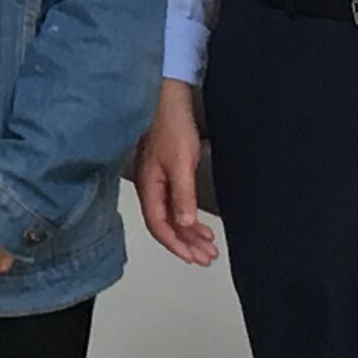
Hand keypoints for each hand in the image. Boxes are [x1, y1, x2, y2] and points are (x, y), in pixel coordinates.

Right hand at [129, 82, 218, 266]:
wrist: (168, 99)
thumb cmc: (171, 126)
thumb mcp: (181, 164)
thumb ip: (183, 195)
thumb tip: (185, 224)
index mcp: (149, 188)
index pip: (159, 226)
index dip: (176, 245)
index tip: (193, 258)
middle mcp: (150, 188)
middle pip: (166, 225)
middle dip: (186, 244)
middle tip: (206, 257)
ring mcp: (157, 181)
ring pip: (172, 216)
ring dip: (189, 233)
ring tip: (208, 246)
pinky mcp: (165, 174)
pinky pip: (175, 204)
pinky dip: (188, 217)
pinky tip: (199, 222)